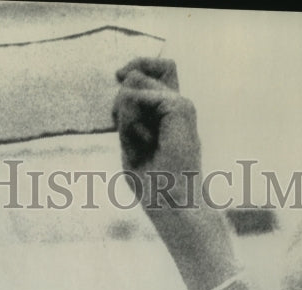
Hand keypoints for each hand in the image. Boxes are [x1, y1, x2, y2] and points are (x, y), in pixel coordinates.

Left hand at [113, 59, 236, 289]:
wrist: (176, 209)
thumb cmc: (155, 190)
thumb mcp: (132, 149)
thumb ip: (128, 117)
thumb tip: (125, 80)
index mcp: (169, 118)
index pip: (152, 73)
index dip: (132, 72)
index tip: (119, 87)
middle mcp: (178, 108)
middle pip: (145, 68)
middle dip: (123, 94)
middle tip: (122, 128)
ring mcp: (181, 106)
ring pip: (138, 80)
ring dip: (125, 112)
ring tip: (136, 141)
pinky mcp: (181, 109)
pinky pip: (139, 96)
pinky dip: (130, 120)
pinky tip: (141, 141)